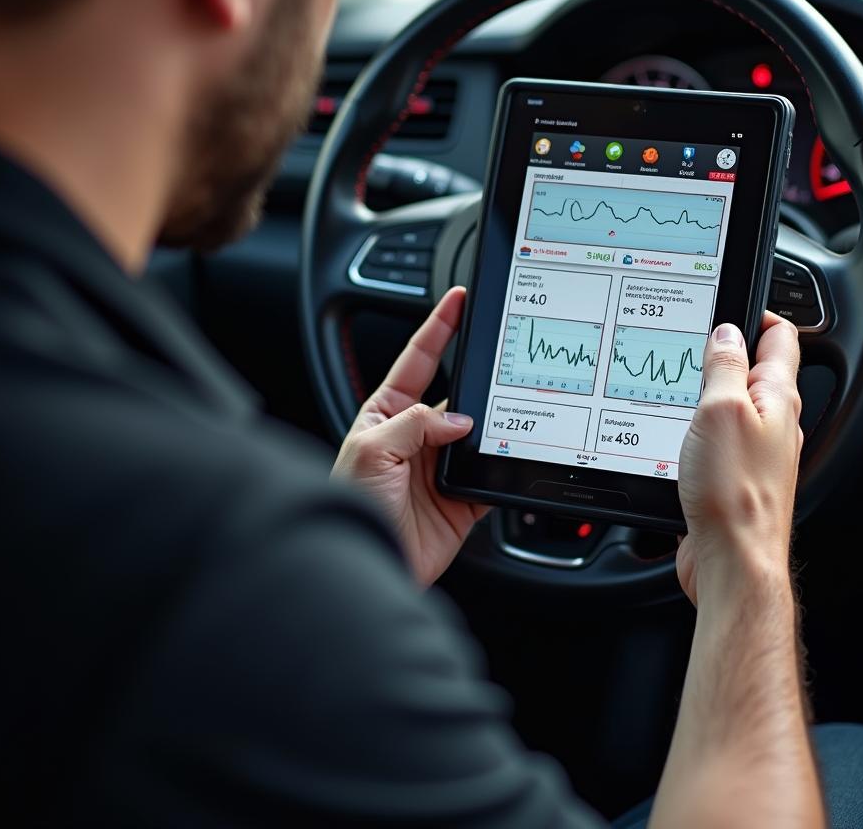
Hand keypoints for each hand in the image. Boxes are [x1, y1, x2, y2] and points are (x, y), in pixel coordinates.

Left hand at [332, 287, 489, 585]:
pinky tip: (511, 454)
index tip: (458, 300)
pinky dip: (505, 464)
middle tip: (498, 357)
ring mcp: (441, 465)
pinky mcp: (463, 496)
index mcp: (386, 414)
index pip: (417, 360)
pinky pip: (491, 472)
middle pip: (455, 394)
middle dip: (475, 377)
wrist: (371, 562)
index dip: (438, 328)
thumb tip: (458, 420)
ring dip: (492, 423)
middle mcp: (416, 435)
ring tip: (506, 413)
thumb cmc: (351, 504)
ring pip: (478, 430)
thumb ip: (414, 426)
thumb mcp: (371, 451)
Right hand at [675, 312, 802, 605]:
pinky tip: (675, 430)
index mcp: (777, 399)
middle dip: (727, 349)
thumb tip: (725, 333)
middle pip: (755, 371)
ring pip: (733, 406)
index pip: (780, 338)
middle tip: (693, 337)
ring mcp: (754, 453)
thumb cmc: (734, 492)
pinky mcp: (733, 478)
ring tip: (679, 378)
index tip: (730, 299)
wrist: (732, 561)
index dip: (757, 312)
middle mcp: (772, 424)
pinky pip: (716, 439)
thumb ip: (723, 367)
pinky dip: (697, 426)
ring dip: (708, 389)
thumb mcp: (721, 411)